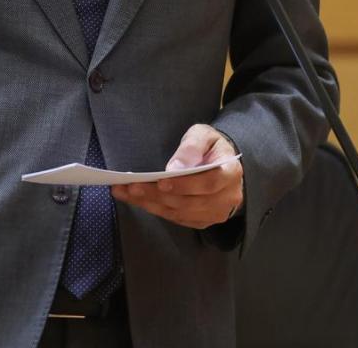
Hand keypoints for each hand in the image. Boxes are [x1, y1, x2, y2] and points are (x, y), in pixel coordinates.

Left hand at [111, 124, 242, 230]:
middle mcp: (227, 198)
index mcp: (231, 173)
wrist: (222, 165)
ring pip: (180, 213)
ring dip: (151, 204)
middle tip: (132, 187)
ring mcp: (216, 213)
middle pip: (190, 202)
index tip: (162, 181)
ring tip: (126, 192)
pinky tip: (136, 200)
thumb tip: (175, 167)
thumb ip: (192, 147)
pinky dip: (155, 209)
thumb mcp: (204, 135)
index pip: (209, 183)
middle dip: (158, 195)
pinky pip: (176, 219)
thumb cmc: (210, 147)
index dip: (185, 185)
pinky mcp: (203, 221)